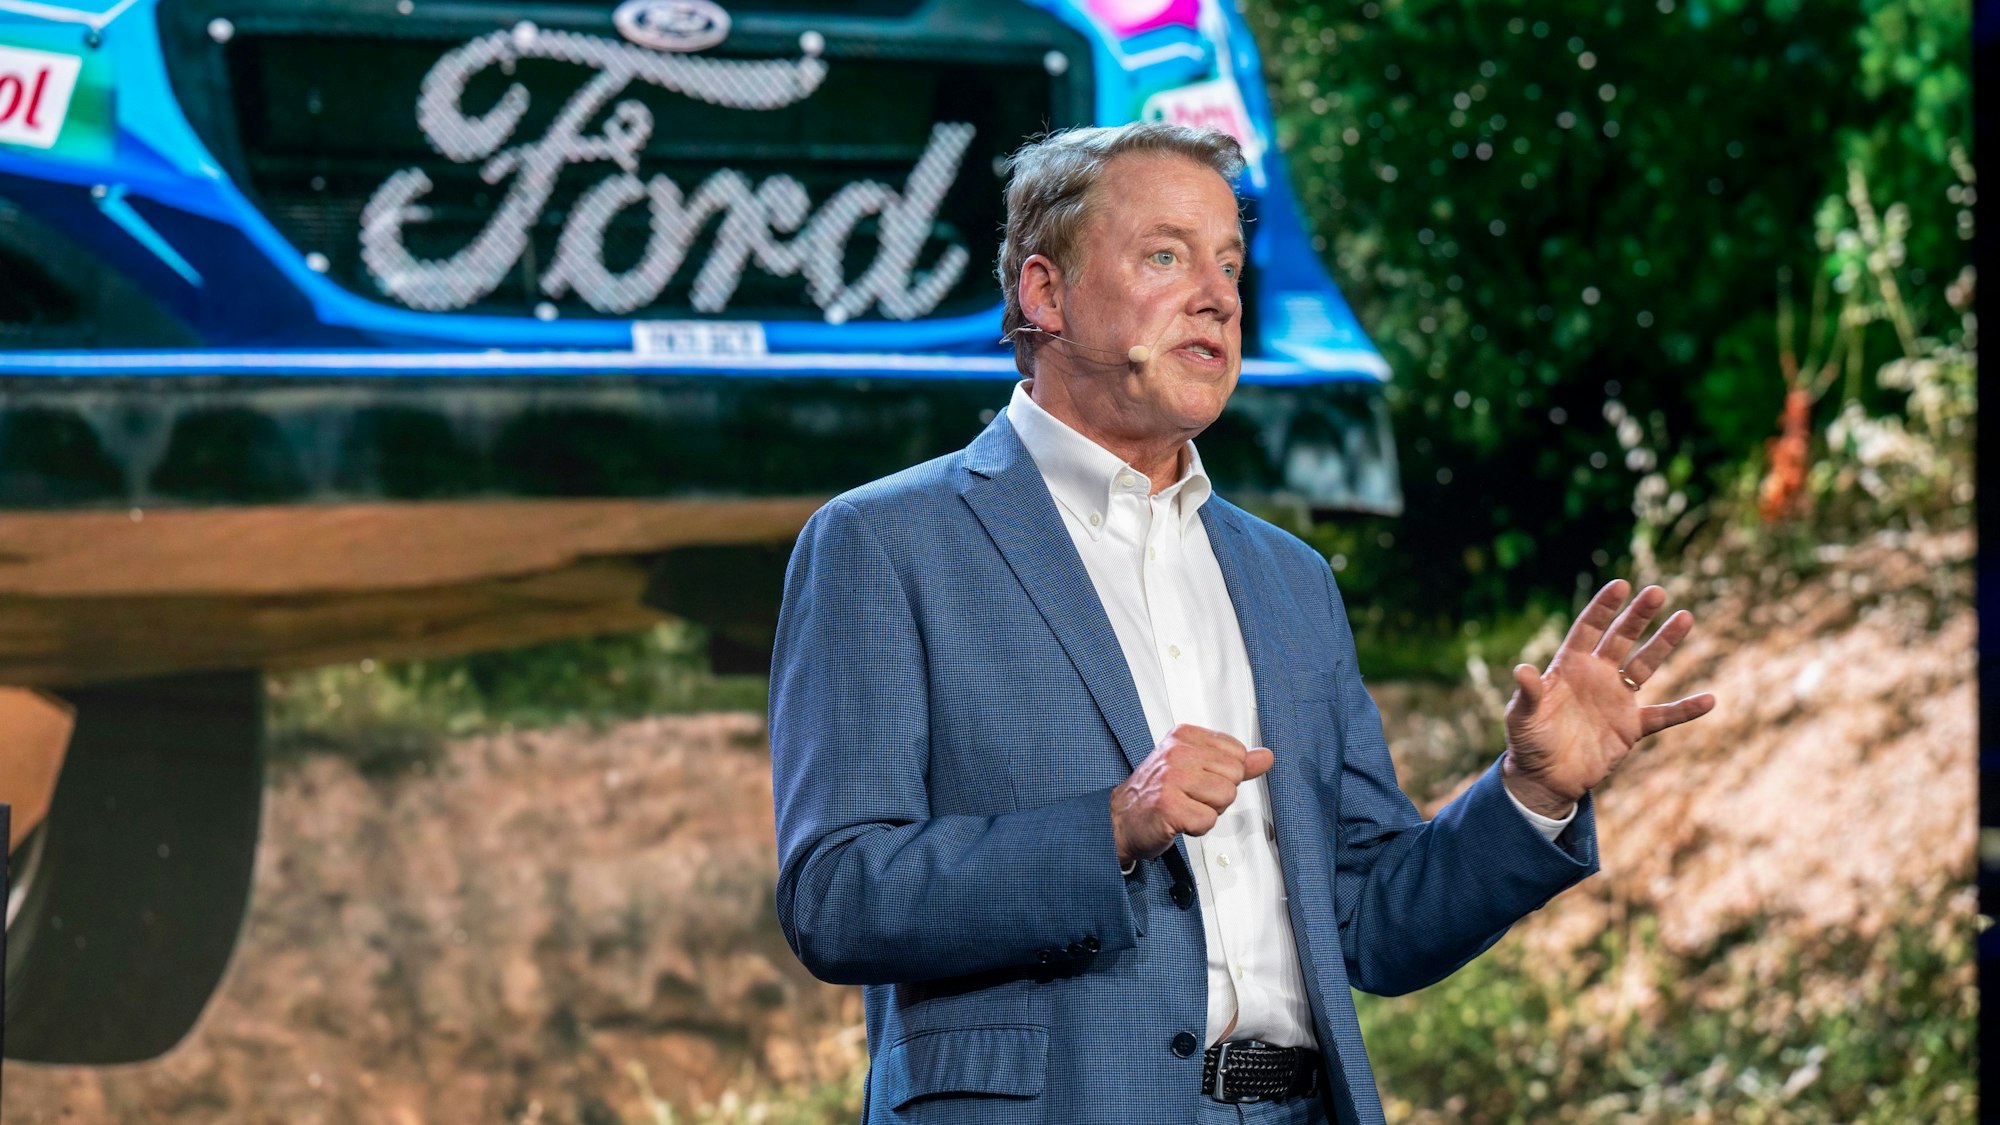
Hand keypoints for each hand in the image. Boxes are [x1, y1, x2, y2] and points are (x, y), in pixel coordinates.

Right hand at [1111, 724, 1273, 865]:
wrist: (1119, 820)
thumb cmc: (1156, 794)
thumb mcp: (1196, 767)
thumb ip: (1235, 762)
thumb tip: (1266, 757)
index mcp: (1185, 736)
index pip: (1237, 753)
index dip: (1224, 775)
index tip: (1198, 779)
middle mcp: (1177, 752)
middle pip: (1234, 777)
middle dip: (1218, 795)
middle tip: (1189, 796)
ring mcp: (1172, 778)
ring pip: (1225, 797)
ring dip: (1208, 811)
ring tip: (1184, 807)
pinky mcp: (1169, 806)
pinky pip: (1209, 820)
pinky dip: (1197, 827)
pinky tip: (1178, 820)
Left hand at [1502, 580, 1716, 816]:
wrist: (1545, 778)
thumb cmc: (1528, 742)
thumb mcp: (1522, 717)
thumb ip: (1528, 694)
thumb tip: (1522, 670)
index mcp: (1569, 667)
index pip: (1588, 629)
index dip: (1603, 608)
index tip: (1621, 585)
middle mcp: (1596, 676)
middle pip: (1621, 639)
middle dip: (1638, 616)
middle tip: (1656, 592)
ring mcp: (1616, 700)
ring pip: (1645, 665)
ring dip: (1664, 643)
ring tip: (1685, 617)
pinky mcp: (1630, 728)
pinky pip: (1663, 716)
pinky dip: (1685, 709)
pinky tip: (1709, 699)